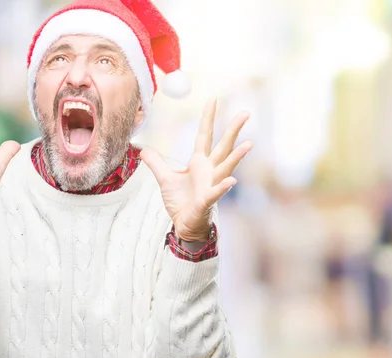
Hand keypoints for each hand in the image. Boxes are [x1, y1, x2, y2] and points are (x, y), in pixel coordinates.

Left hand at [141, 98, 251, 241]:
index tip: (214, 99)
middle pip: (223, 145)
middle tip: (246, 113)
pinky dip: (223, 186)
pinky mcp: (208, 200)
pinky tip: (232, 180)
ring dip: (237, 156)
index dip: (208, 117)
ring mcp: (211, 184)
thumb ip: (156, 163)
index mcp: (199, 162)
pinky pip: (217, 192)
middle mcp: (209, 170)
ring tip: (249, 144)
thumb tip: (143, 149)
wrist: (184, 224)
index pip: (205, 135)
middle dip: (234, 129)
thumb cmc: (180, 202)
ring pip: (226, 167)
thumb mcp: (164, 179)